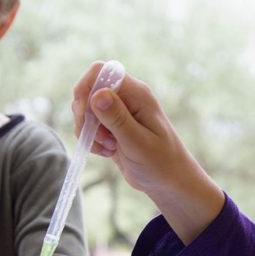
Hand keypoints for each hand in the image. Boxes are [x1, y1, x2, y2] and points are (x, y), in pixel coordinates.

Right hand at [72, 63, 224, 243]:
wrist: (170, 183)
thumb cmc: (161, 163)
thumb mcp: (137, 143)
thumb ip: (117, 118)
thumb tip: (97, 94)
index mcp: (137, 94)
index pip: (101, 72)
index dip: (86, 88)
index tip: (85, 114)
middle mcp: (126, 98)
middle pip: (88, 90)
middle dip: (85, 115)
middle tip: (101, 138)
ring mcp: (118, 113)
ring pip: (86, 110)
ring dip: (89, 131)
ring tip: (110, 148)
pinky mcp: (112, 128)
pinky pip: (89, 126)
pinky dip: (92, 140)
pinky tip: (108, 152)